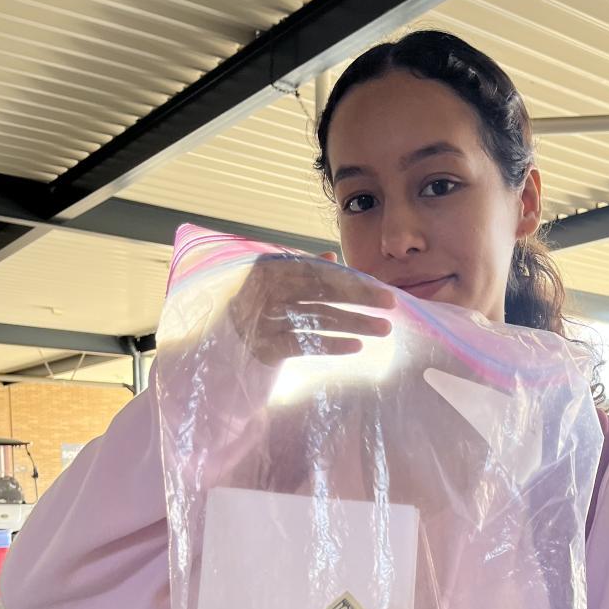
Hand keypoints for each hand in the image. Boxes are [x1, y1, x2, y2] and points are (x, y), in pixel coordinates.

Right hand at [229, 249, 395, 364]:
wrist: (218, 351)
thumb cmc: (253, 314)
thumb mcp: (275, 287)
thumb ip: (301, 270)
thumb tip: (332, 257)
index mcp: (269, 267)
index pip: (318, 272)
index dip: (351, 281)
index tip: (381, 291)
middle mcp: (263, 289)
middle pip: (321, 292)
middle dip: (359, 299)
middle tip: (390, 307)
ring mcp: (262, 318)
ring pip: (317, 318)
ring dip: (353, 324)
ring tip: (382, 330)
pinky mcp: (262, 346)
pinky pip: (304, 344)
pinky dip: (331, 345)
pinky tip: (355, 346)